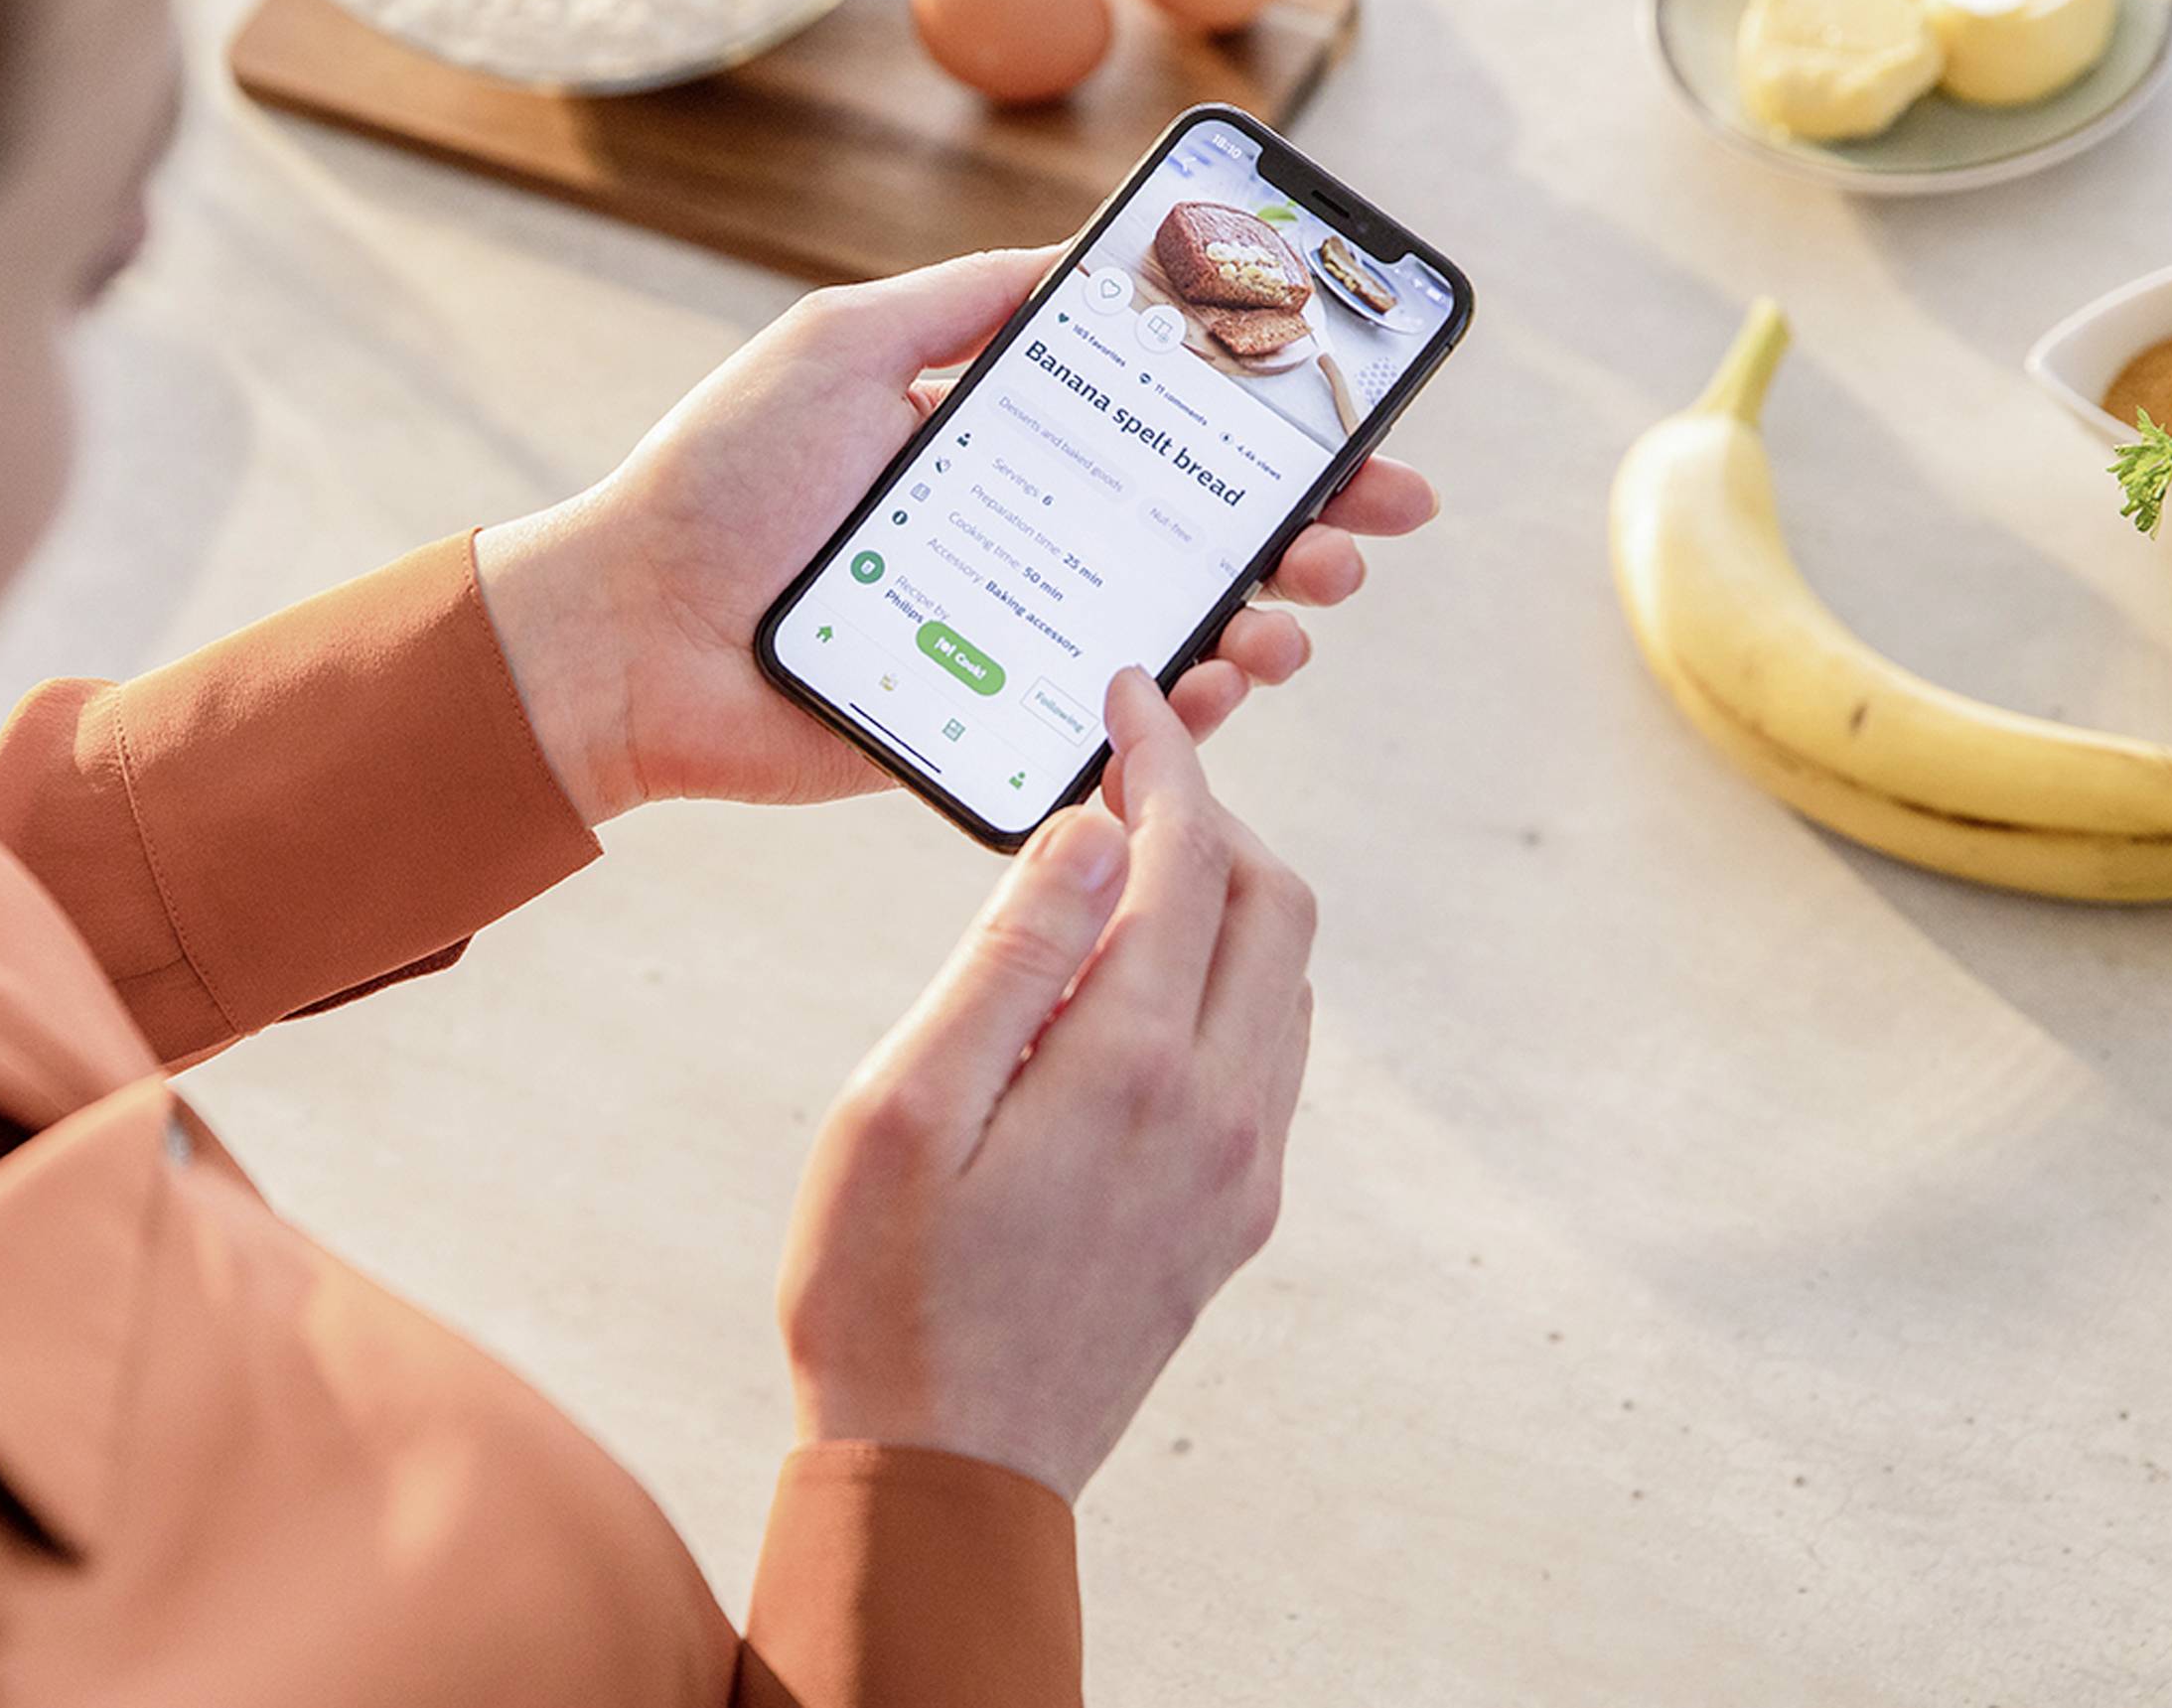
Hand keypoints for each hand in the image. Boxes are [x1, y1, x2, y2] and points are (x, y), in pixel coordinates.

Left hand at [474, 248, 1438, 819]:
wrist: (627, 632)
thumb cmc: (719, 480)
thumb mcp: (842, 345)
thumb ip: (965, 302)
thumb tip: (1091, 263)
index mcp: (1002, 448)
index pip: (1164, 431)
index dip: (1264, 425)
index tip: (1353, 414)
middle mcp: (1027, 542)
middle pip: (1203, 534)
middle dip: (1312, 524)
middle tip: (1381, 522)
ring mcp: (1019, 638)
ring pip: (1183, 632)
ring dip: (1273, 613)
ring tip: (1311, 601)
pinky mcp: (994, 726)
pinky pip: (1119, 725)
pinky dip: (1192, 706)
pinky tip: (1232, 674)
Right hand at [774, 672, 1313, 1498]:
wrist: (947, 1477)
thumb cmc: (884, 1294)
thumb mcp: (900, 1108)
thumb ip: (1005, 958)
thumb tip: (1091, 835)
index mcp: (1132, 1070)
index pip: (1185, 859)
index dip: (1161, 757)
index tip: (1125, 694)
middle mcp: (1221, 1113)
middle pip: (1274, 903)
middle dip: (1207, 815)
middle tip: (1120, 779)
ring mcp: (1242, 1173)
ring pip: (1287, 979)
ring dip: (1226, 897)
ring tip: (1123, 873)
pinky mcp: (1236, 1219)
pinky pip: (1271, 1056)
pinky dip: (1228, 980)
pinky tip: (1139, 988)